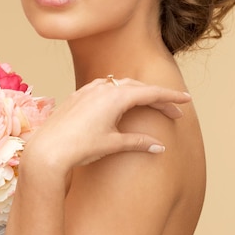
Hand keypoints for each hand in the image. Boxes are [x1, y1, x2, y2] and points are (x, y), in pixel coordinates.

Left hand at [22, 77, 190, 169]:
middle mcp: (103, 88)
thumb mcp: (113, 144)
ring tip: (151, 104)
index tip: (187, 101)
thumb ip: (139, 142)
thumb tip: (160, 146)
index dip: (170, 98)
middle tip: (173, 111)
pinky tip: (119, 102)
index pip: (151, 93)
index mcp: (116, 97)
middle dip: (157, 97)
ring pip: (120, 84)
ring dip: (137, 92)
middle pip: (138, 87)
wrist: (47, 149)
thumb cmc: (80, 147)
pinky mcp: (77, 95)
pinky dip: (118, 92)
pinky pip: (104, 87)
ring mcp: (88, 90)